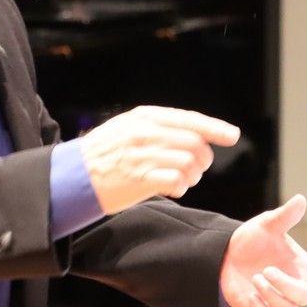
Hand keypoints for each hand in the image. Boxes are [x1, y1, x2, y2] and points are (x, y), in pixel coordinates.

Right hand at [80, 106, 239, 213]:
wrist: (75, 175)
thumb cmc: (104, 152)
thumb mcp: (128, 127)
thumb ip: (159, 126)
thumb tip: (196, 132)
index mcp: (144, 117)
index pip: (189, 119)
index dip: (214, 127)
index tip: (232, 135)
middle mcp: (146, 133)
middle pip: (195, 143)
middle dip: (203, 158)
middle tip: (196, 169)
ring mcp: (144, 155)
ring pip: (190, 163)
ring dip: (193, 175)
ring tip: (181, 180)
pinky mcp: (141, 179)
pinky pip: (178, 181)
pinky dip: (181, 187)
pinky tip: (172, 188)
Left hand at [220, 194, 306, 306]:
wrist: (224, 256)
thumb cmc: (251, 240)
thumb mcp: (266, 224)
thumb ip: (285, 216)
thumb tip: (300, 200)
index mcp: (301, 266)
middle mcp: (294, 285)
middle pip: (305, 297)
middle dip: (284, 285)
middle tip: (265, 270)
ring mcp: (280, 300)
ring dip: (270, 295)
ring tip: (256, 279)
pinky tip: (251, 296)